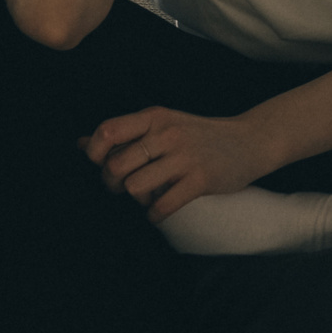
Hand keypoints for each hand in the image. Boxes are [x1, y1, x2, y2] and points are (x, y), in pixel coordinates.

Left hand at [82, 105, 276, 220]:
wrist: (250, 141)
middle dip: (112, 183)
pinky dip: (155, 215)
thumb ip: (125, 134)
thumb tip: (81, 144)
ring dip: (136, 199)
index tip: (102, 164)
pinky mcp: (200, 179)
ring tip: (148, 196)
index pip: (108, 131)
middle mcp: (167, 133)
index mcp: (155, 117)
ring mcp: (185, 156)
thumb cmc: (198, 136)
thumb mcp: (162, 124)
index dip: (95, 154)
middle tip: (124, 186)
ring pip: (134, 187)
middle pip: (116, 166)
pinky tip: (160, 210)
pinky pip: (161, 206)